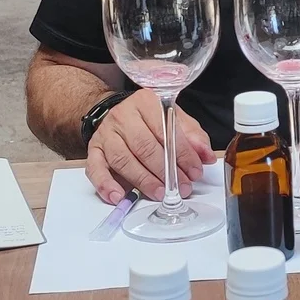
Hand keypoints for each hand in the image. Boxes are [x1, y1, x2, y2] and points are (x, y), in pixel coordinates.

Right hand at [87, 91, 215, 203]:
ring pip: (123, 160)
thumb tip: (205, 155)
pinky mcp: (93, 149)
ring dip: (143, 180)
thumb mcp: (175, 119)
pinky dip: (106, 184)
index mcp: (146, 102)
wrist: (120, 114)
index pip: (165, 130)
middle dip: (165, 170)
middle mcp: (123, 115)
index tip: (195, 171)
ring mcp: (106, 133)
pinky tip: (118, 197)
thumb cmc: (151, 119)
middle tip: (180, 187)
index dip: (182, 153)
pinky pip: (95, 168)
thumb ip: (192, 136)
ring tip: (159, 193)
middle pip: (143, 146)